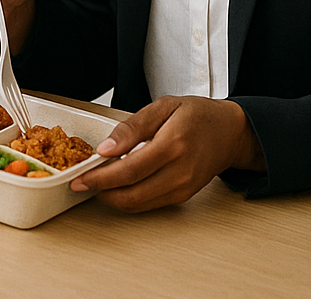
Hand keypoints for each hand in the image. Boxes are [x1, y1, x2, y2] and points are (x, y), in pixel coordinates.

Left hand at [70, 95, 265, 211]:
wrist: (230, 133)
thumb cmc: (197, 115)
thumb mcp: (163, 106)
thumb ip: (132, 127)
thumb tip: (105, 148)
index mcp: (173, 145)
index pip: (129, 169)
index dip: (101, 177)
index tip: (80, 177)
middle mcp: (180, 171)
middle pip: (132, 193)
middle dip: (101, 191)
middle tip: (81, 183)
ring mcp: (183, 187)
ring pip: (139, 204)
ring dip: (113, 198)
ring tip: (96, 183)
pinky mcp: (183, 196)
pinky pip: (149, 204)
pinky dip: (129, 199)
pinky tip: (117, 186)